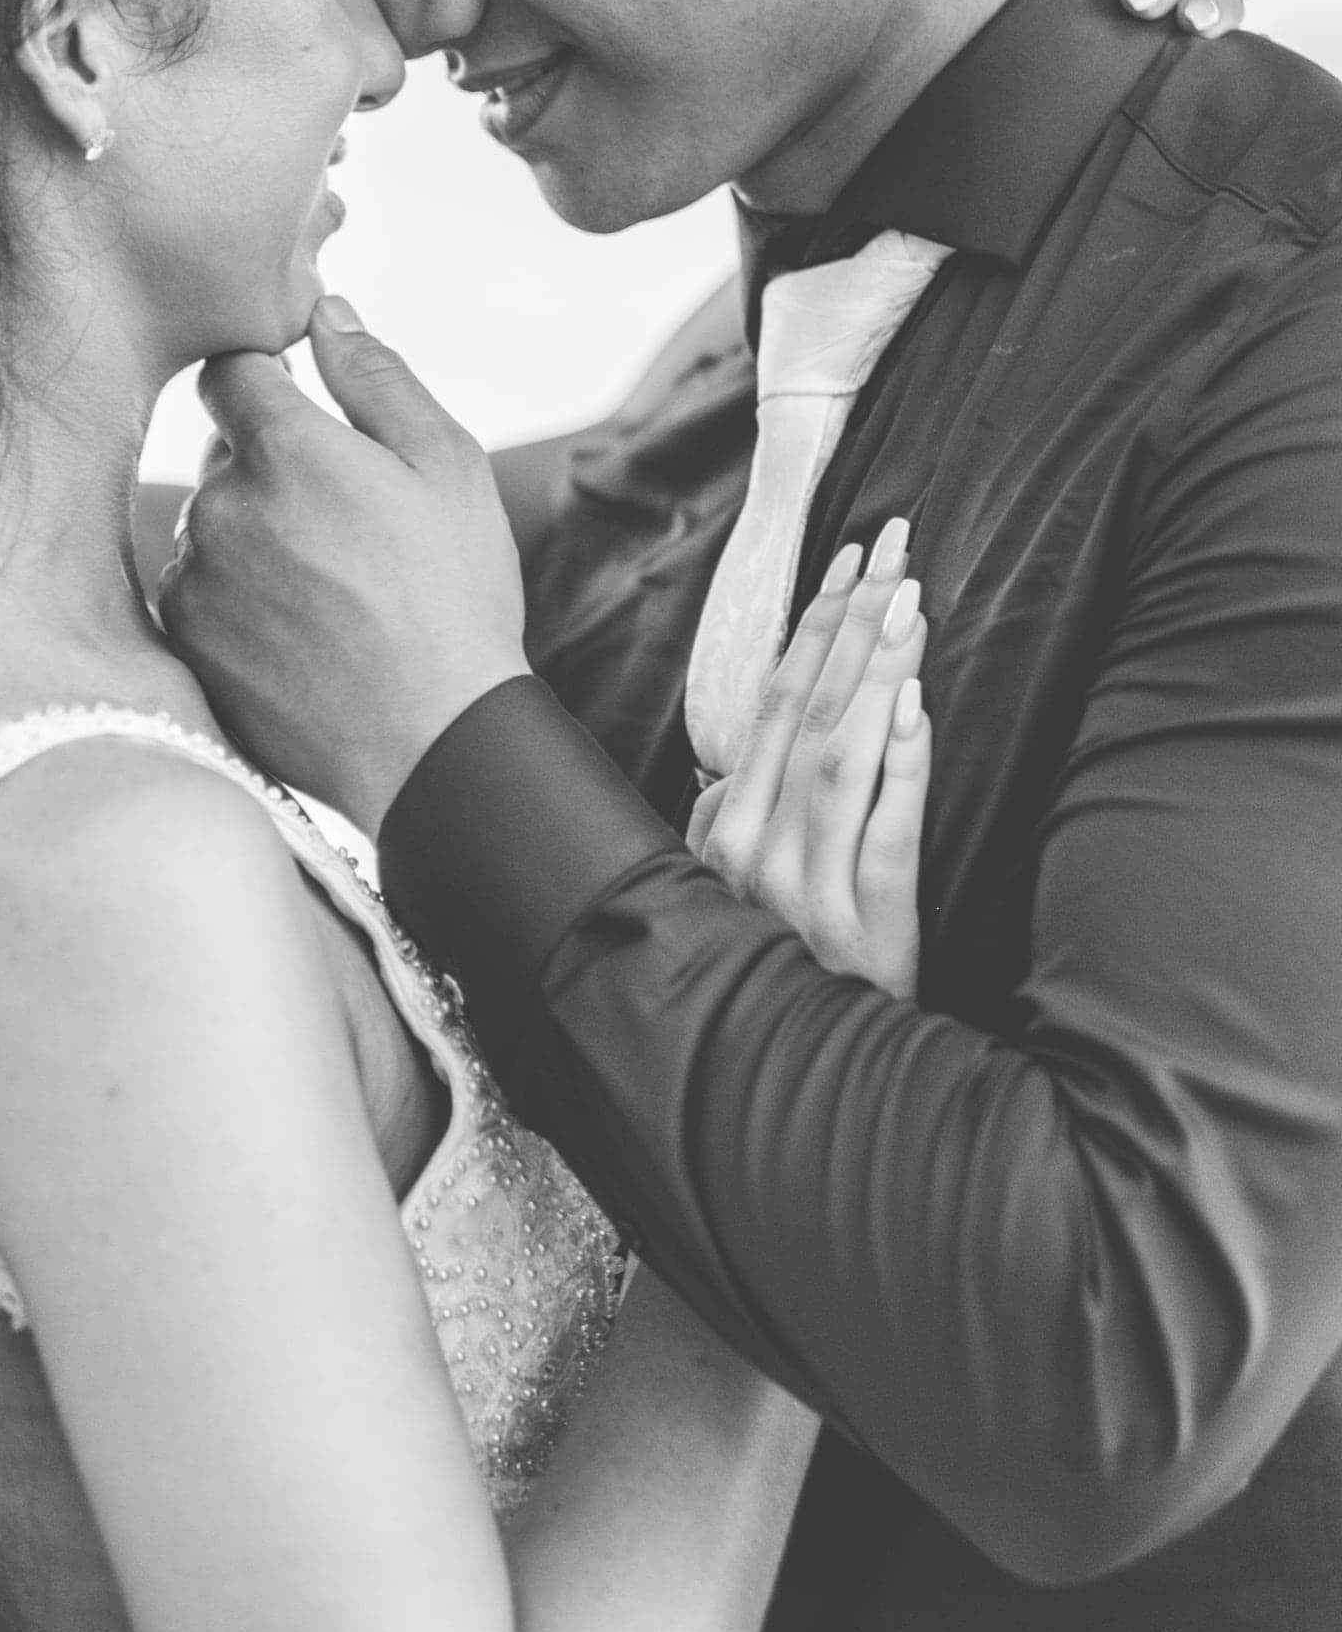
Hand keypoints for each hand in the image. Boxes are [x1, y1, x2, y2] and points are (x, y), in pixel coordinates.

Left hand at [159, 300, 528, 834]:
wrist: (430, 743)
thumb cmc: (453, 596)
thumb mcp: (446, 465)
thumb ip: (375, 376)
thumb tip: (326, 312)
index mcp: (283, 447)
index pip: (229, 371)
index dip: (267, 381)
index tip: (305, 409)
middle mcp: (218, 506)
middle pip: (220, 453)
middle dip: (270, 466)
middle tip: (346, 523)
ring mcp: (193, 580)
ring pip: (210, 526)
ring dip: (253, 537)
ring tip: (332, 591)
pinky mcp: (184, 644)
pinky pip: (198, 593)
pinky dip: (237, 601)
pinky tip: (301, 633)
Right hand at [688, 524, 930, 996]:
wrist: (798, 1087)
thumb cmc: (771, 981)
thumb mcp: (724, 902)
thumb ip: (719, 835)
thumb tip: (724, 775)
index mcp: (728, 833)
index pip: (775, 702)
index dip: (815, 625)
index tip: (850, 558)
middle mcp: (759, 852)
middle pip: (810, 709)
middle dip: (853, 619)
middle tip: (894, 544)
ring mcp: (810, 889)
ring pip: (843, 755)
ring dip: (878, 668)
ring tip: (911, 598)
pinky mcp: (867, 930)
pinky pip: (885, 833)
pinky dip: (899, 766)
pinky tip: (913, 707)